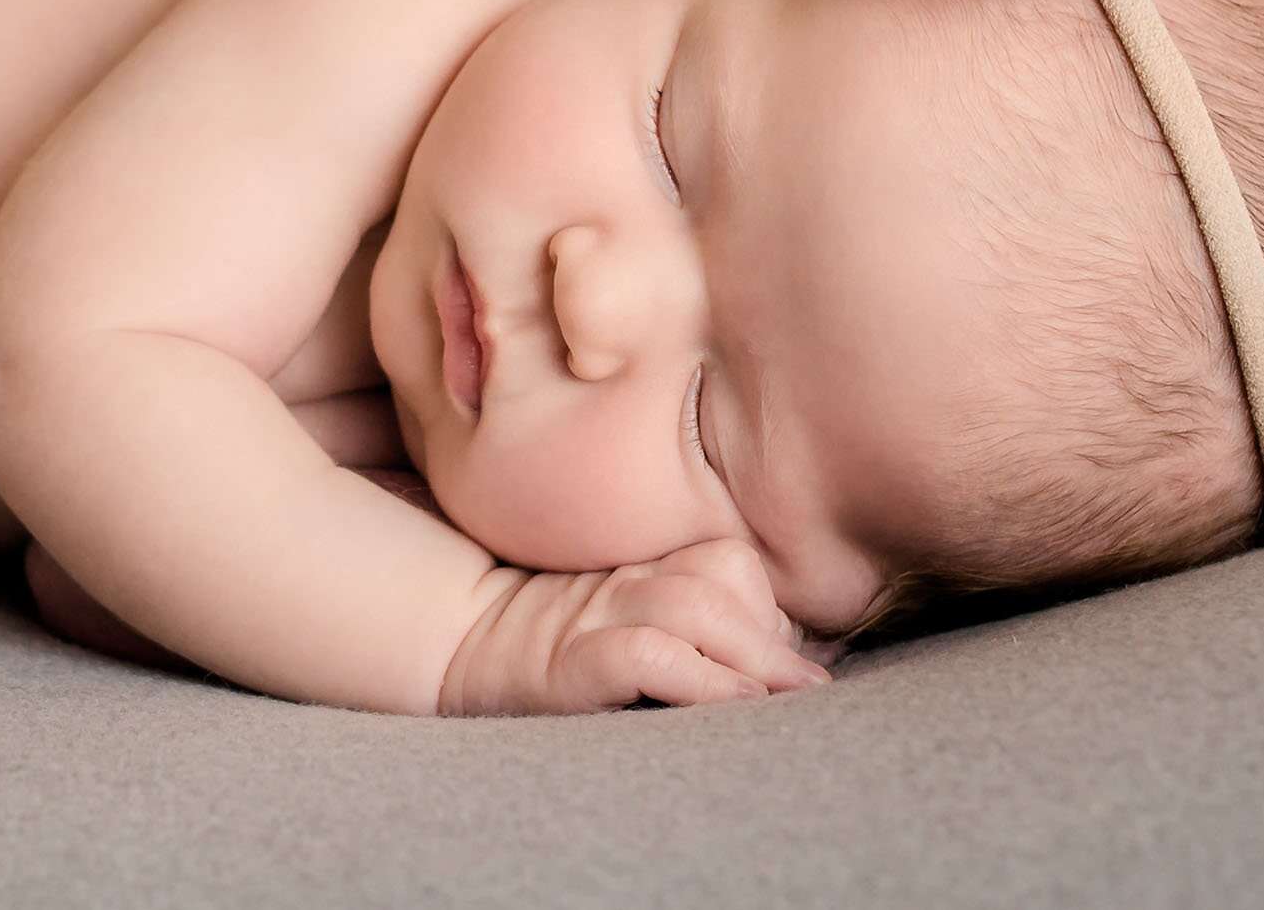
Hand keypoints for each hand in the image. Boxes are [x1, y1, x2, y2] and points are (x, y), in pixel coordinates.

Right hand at [437, 538, 834, 715]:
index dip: (765, 604)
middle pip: (722, 577)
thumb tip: (779, 649)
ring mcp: (594, 615)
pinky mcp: (571, 660)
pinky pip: (650, 655)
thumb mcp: (628, 620)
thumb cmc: (557, 650)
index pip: (726, 560)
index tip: (793, 653)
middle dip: (772, 634)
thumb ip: (692, 620)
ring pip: (696, 609)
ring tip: (789, 695)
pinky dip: (703, 678)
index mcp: (643, 565)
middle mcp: (624, 580)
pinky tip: (737, 702)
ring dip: (754, 654)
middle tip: (809, 686)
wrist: (455, 649)